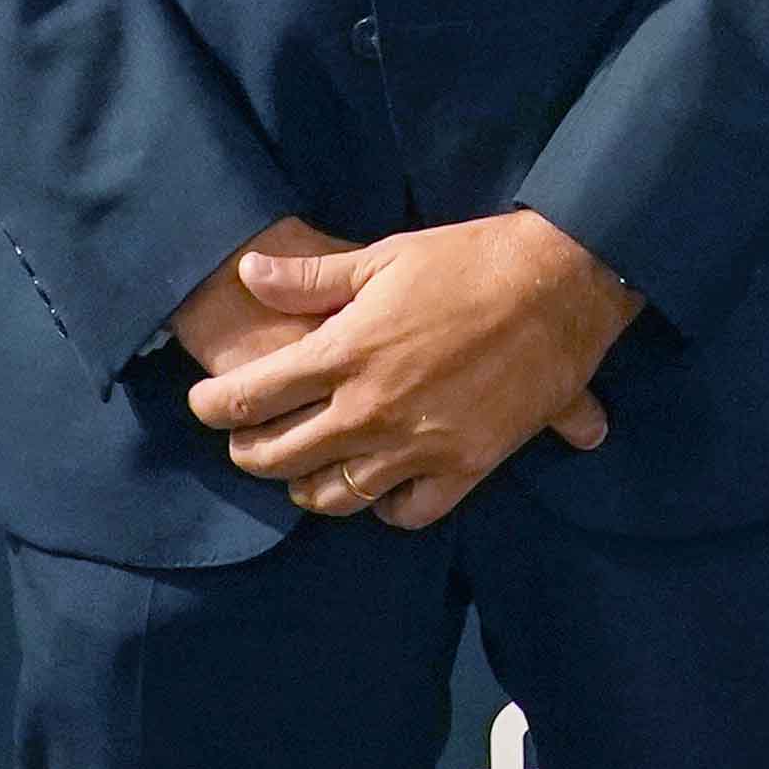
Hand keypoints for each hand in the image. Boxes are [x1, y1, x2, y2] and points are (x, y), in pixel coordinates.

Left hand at [182, 211, 638, 527]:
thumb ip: (311, 278)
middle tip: (248, 439)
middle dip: (247, 451)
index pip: (249, 397)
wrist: (562, 284)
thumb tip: (248, 274)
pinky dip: (384, 508)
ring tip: (306, 469)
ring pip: (333, 496)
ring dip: (307, 486)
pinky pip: (405, 513)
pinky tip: (379, 489)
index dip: (211, 406)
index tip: (206, 404)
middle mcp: (370, 409)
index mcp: (345, 352)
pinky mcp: (463, 468)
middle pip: (278, 457)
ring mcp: (416, 446)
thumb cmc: (472, 260)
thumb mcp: (385, 255)